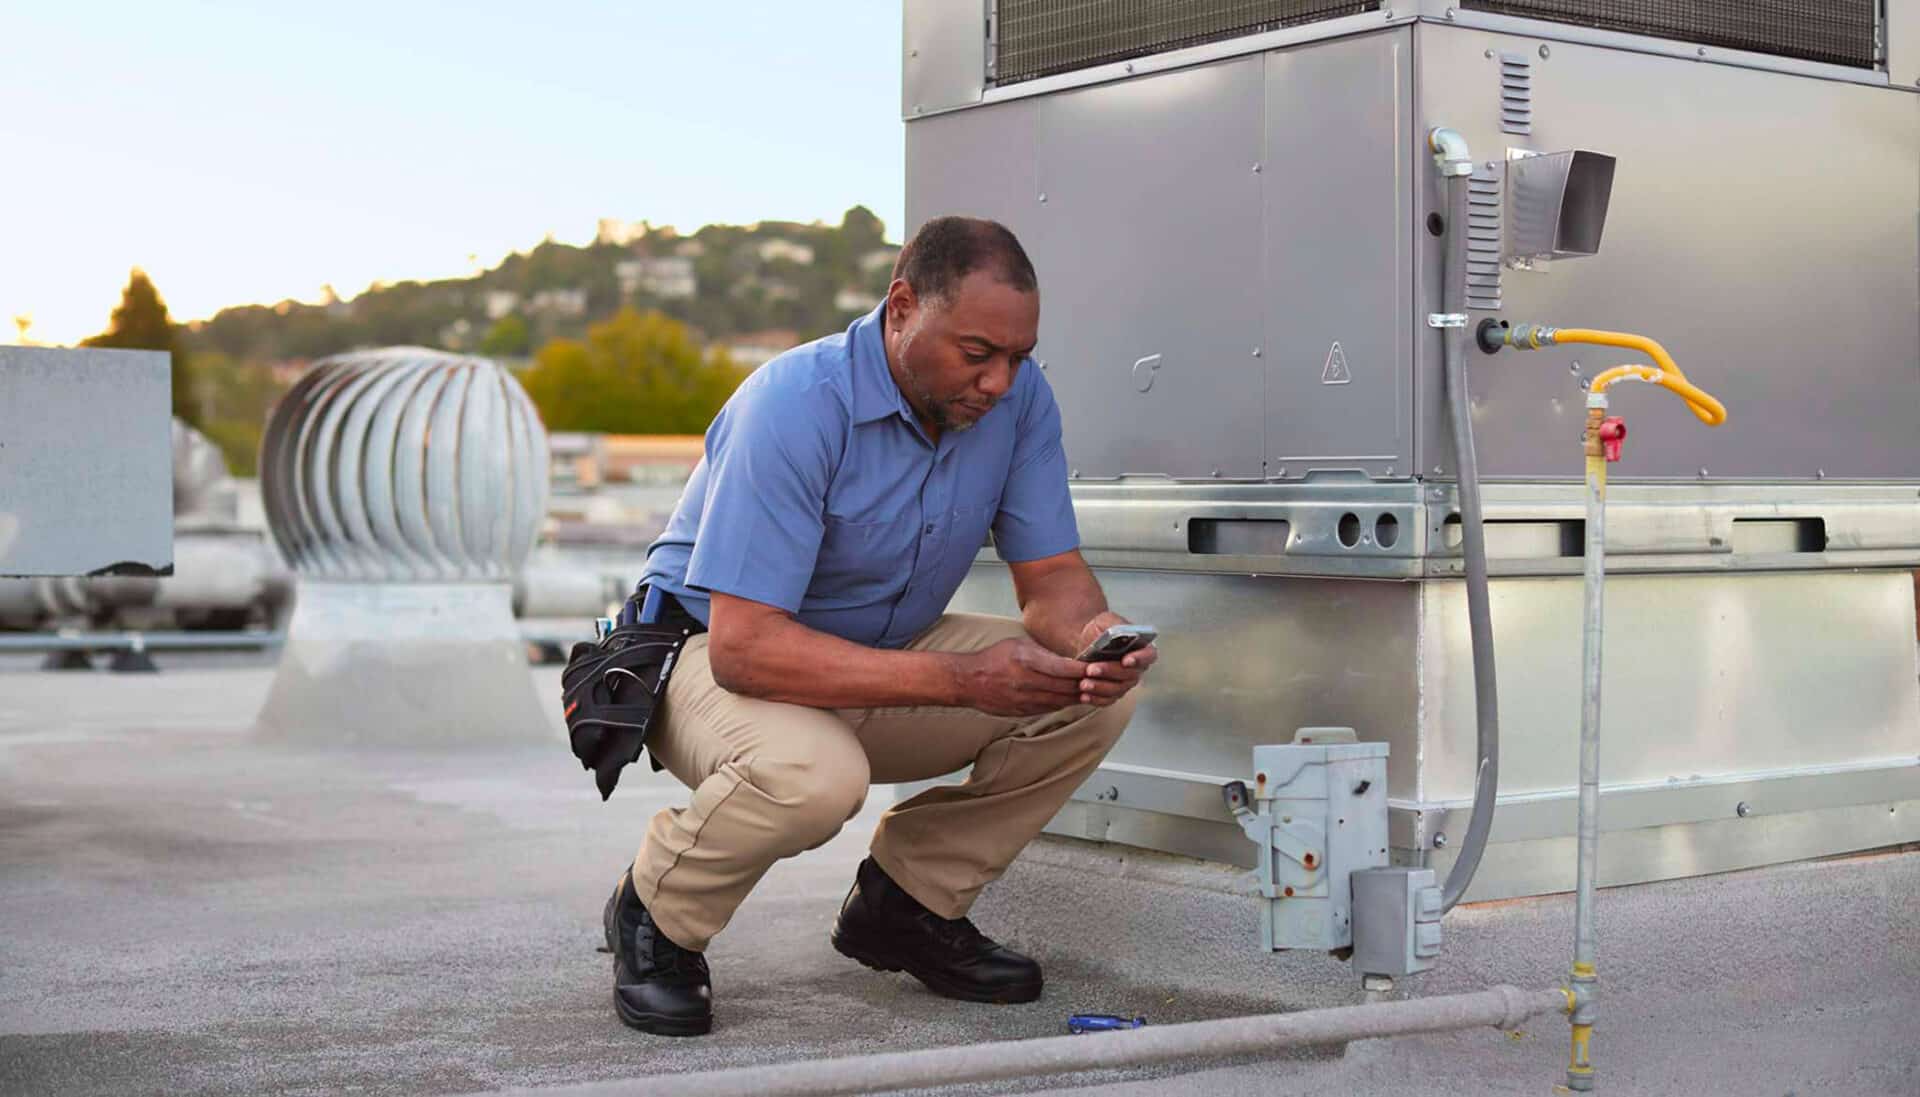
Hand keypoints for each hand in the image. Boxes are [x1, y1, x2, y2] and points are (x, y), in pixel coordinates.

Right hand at [954, 636, 1089, 716]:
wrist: (969, 681)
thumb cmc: (995, 658)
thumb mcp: (1019, 644)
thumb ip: (1044, 652)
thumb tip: (1068, 659)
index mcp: (1027, 661)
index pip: (1064, 668)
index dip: (1083, 670)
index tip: (1095, 667)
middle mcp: (1028, 682)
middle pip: (1066, 687)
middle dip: (1085, 684)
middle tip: (1099, 680)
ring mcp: (1025, 699)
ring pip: (1061, 701)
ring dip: (1077, 697)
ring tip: (1090, 691)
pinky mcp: (1023, 711)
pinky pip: (1050, 709)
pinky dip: (1063, 703)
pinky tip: (1071, 698)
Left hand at [1071, 612, 1157, 706]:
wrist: (1085, 641)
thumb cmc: (1100, 629)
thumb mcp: (1108, 620)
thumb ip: (1116, 625)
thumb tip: (1119, 633)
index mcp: (1142, 648)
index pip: (1148, 655)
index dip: (1139, 659)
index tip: (1126, 660)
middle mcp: (1137, 668)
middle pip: (1130, 675)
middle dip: (1110, 672)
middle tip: (1091, 669)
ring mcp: (1125, 682)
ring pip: (1117, 690)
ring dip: (1100, 688)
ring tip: (1083, 684)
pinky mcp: (1112, 693)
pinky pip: (1107, 700)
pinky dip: (1095, 699)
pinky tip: (1084, 696)